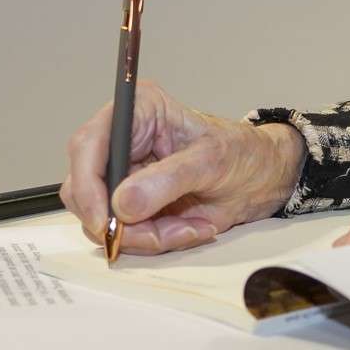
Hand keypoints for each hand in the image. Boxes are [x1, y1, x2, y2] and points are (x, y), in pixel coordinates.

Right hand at [60, 81, 305, 255]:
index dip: (87, 185)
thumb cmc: (243, 154)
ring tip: (189, 227)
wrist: (264, 178)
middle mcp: (122, 140)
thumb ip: (167, 180)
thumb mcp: (212, 161)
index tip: (104, 220)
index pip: (88, 145)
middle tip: (160, 234)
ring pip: (102, 218)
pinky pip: (126, 232)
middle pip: (84, 188)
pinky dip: (155, 240)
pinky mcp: (133, 203)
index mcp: (138, 110)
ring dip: (143, 234)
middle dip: (120, 220)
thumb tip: (122, 204)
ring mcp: (124, 174)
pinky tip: (189, 227)